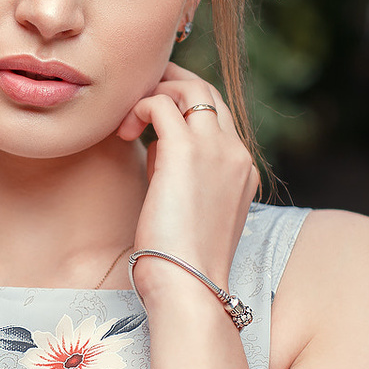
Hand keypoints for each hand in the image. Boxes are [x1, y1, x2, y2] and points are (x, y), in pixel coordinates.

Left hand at [115, 62, 259, 292]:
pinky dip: (140, 108)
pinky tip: (125, 132)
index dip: (185, 109)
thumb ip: (181, 176)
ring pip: (190, 89)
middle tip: (139, 93)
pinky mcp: (185, 151)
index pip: (218, 117)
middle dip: (171, 84)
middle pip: (208, 92)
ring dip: (156, 92)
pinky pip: (162, 103)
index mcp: (242, 170)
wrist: (189, 285)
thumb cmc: (181, 262)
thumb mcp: (191, 211)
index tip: (155, 115)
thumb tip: (155, 150)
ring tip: (128, 117)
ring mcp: (215, 149)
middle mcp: (236, 153)